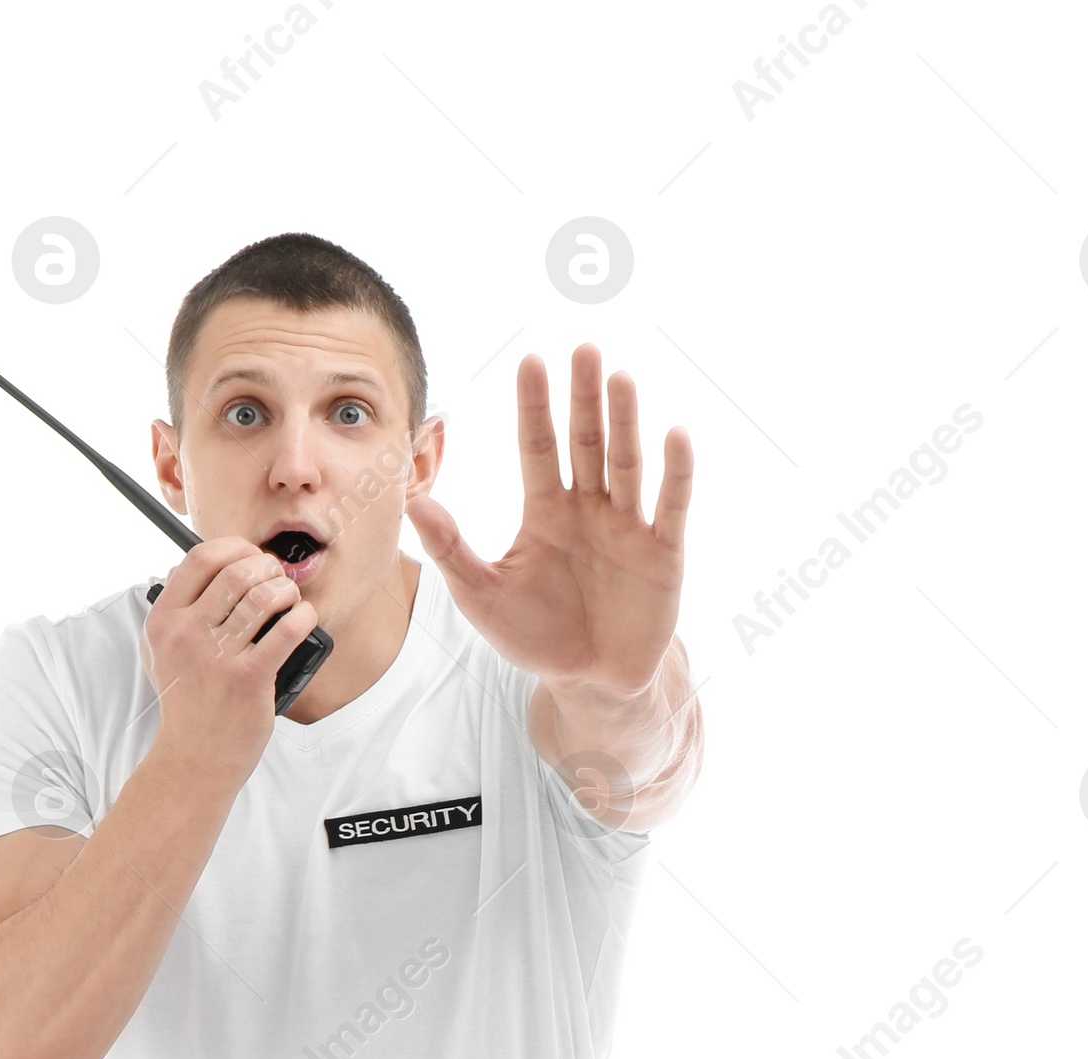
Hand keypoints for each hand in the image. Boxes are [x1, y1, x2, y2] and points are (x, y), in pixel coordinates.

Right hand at [141, 536, 317, 783]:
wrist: (196, 757)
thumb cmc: (186, 703)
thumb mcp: (160, 653)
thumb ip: (171, 610)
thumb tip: (185, 567)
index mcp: (163, 621)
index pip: (199, 557)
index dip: (234, 547)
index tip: (250, 557)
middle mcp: (186, 635)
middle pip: (236, 571)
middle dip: (266, 567)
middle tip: (277, 580)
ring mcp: (217, 658)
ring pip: (263, 596)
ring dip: (286, 590)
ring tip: (290, 600)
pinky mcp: (248, 679)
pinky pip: (286, 630)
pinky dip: (303, 616)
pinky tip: (304, 619)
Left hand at [405, 347, 690, 701]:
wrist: (590, 682)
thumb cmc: (537, 637)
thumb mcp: (483, 597)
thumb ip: (452, 551)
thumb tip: (412, 503)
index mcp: (546, 511)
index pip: (538, 447)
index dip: (534, 407)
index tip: (531, 360)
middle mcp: (589, 507)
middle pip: (586, 442)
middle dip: (583, 398)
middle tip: (583, 348)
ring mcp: (628, 526)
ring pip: (625, 463)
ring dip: (625, 421)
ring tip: (620, 378)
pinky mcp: (663, 553)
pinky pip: (670, 506)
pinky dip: (675, 473)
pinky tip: (675, 435)